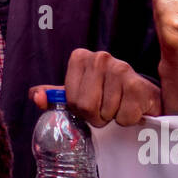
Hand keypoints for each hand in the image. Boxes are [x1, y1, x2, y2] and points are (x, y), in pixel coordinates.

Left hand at [30, 49, 161, 126]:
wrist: (142, 96)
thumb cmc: (107, 94)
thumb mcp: (77, 93)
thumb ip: (54, 95)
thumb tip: (35, 96)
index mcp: (80, 58)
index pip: (71, 99)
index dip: (80, 109)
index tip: (91, 102)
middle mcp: (100, 58)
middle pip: (86, 107)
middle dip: (96, 116)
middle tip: (106, 108)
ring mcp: (121, 69)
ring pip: (106, 113)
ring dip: (113, 117)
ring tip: (120, 105)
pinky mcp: (138, 84)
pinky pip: (124, 117)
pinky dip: (128, 119)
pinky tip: (132, 107)